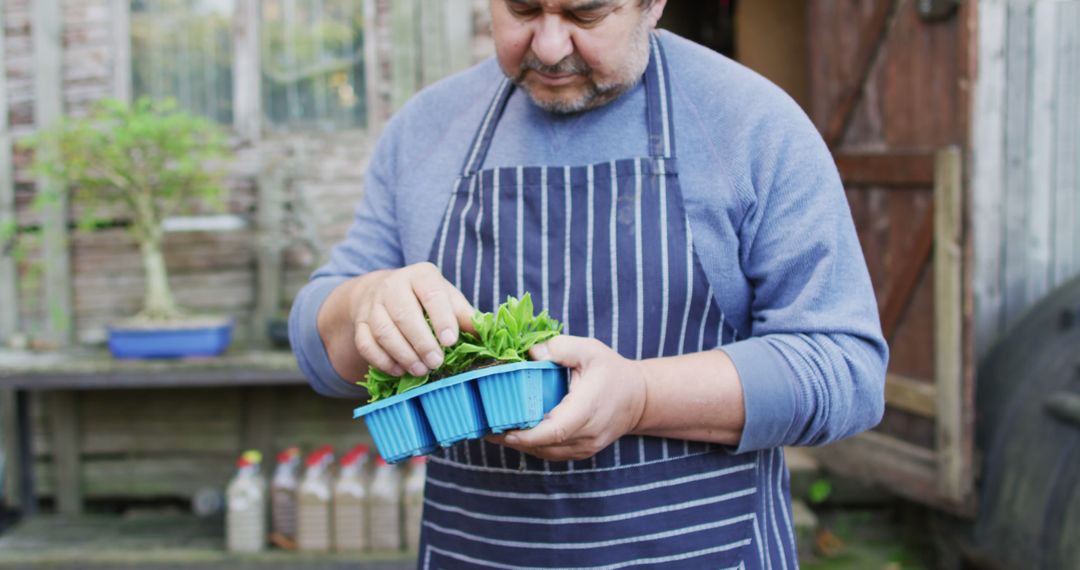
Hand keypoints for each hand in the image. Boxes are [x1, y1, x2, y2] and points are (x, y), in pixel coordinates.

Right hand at [340, 262, 473, 377]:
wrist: (384, 290)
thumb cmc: (425, 297)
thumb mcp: (447, 298)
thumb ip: (464, 314)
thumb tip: (484, 331)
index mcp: (420, 275)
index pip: (431, 294)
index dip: (441, 318)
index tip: (451, 341)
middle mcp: (393, 285)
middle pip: (404, 314)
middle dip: (421, 342)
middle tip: (436, 362)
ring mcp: (373, 304)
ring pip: (383, 331)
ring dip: (403, 354)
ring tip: (421, 370)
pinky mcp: (360, 323)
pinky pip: (366, 344)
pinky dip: (383, 361)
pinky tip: (400, 370)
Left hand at [487, 336, 647, 460]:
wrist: (639, 399)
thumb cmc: (612, 371)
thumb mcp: (589, 350)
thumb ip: (560, 348)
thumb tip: (529, 352)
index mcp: (588, 409)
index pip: (555, 430)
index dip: (526, 433)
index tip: (500, 428)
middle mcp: (587, 434)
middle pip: (544, 444)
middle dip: (512, 437)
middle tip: (484, 424)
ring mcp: (584, 447)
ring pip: (545, 452)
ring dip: (519, 443)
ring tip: (492, 428)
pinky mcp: (580, 452)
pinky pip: (551, 452)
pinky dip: (531, 444)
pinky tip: (513, 432)